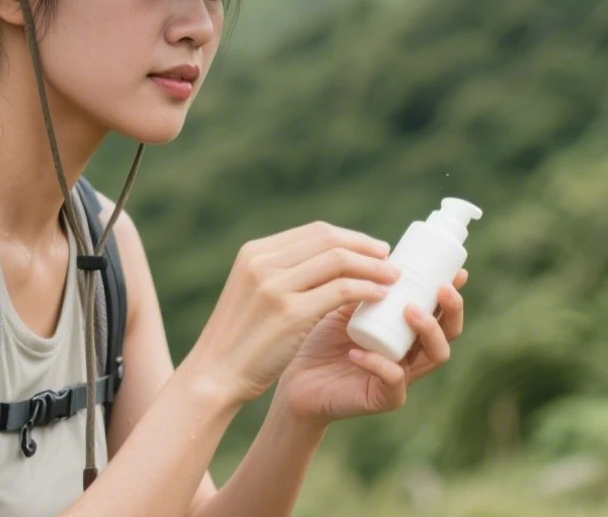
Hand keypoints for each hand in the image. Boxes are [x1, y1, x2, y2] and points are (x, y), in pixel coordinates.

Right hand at [181, 222, 401, 407]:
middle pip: (329, 240)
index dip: (350, 237)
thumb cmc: (239, 339)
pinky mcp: (290, 312)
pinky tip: (380, 296)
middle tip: (389, 258)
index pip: (314, 232)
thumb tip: (324, 263)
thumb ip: (279, 273)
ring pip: (339, 261)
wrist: (214, 375)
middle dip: (365, 246)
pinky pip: (341, 290)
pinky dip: (366, 289)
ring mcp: (275, 286)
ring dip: (372, 266)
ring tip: (393, 276)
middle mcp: (263, 262)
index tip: (372, 249)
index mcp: (254, 252)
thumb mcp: (252, 292)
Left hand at [278, 269, 468, 425]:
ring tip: (410, 311)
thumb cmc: (321, 340)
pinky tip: (357, 352)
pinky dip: (379, 363)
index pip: (440, 312)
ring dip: (428, 331)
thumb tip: (384, 255)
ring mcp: (401, 377)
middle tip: (441, 289)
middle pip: (449, 334)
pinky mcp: (383, 398)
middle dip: (451, 310)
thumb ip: (364, 285)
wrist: (296, 380)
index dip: (452, 293)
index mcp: (407, 330)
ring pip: (435, 357)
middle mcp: (411, 353)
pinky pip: (394, 381)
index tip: (458, 272)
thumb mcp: (344, 305)